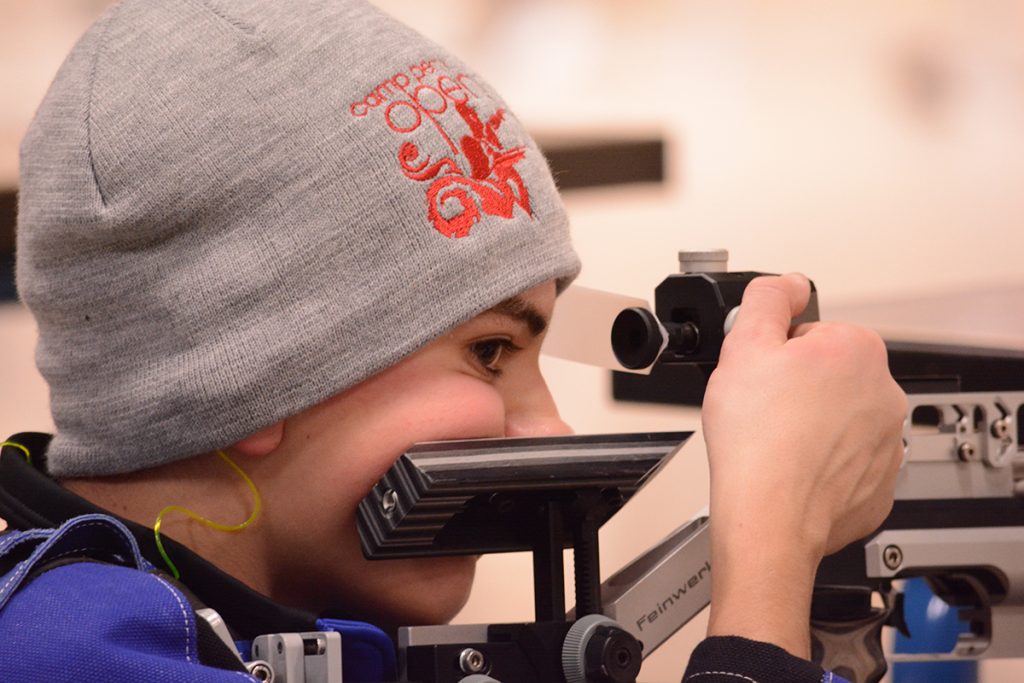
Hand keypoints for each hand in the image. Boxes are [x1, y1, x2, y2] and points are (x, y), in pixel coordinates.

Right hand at [701, 273, 905, 656]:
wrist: (769, 517)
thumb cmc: (756, 441)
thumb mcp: (743, 345)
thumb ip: (767, 299)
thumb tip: (786, 282)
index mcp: (856, 349)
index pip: (811, 333)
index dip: (776, 353)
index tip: (760, 377)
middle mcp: (884, 392)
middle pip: (828, 375)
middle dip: (796, 388)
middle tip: (763, 411)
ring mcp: (886, 441)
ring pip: (838, 419)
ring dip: (810, 426)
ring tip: (776, 443)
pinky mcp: (878, 483)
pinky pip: (846, 462)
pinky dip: (822, 464)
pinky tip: (793, 469)